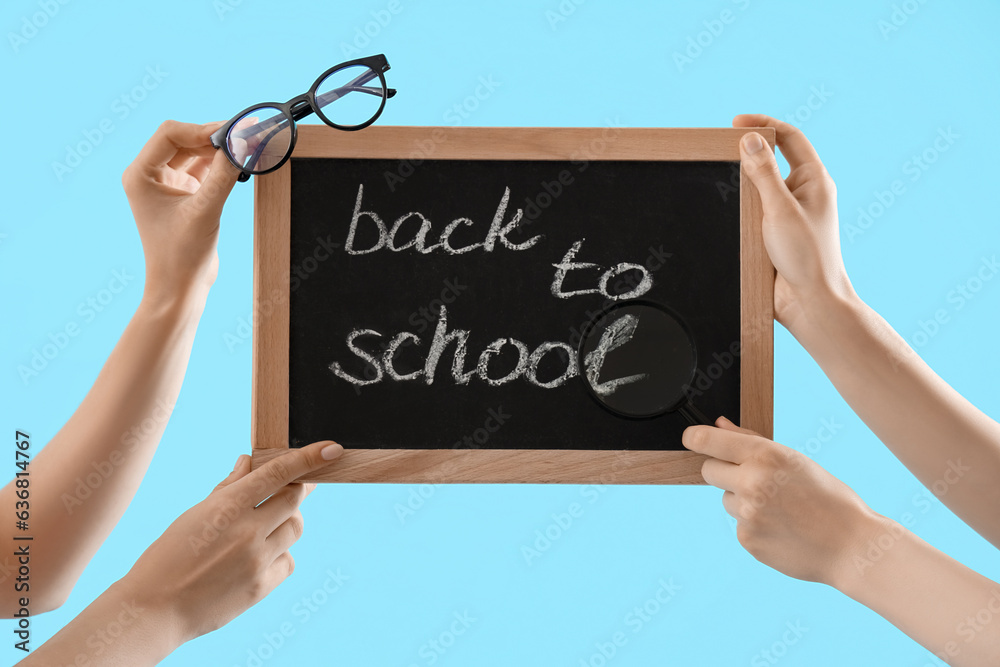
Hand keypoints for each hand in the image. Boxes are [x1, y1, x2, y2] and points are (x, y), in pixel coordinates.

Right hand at [117, 441, 342, 641]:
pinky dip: (280, 554)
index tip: (332, 449)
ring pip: (295, 529)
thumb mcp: (193, 515)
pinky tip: (260, 555)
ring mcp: (257, 561)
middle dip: (300, 489)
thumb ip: (228, 489)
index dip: (310, 458)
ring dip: (288, 520)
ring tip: (266, 524)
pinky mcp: (261, 587)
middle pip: (295, 499)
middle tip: (299, 485)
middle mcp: (247, 532)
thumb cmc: (167, 557)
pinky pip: (288, 561)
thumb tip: (248, 463)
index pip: (279, 473)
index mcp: (227, 507)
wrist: (153, 609)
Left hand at [122, 120, 240, 302]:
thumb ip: (222, 175)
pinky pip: (202, 169)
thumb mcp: (205, 210)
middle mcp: (149, 175)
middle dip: (211, 138)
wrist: (181, 287)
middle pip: (182, 139)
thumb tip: (241, 144)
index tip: (231, 133)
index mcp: (140, 175)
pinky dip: (219, 165)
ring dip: (217, 151)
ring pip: (194, 152)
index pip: (169, 134)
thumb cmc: (182, 255)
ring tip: (243, 150)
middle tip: (242, 138)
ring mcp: (166, 185)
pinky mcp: (184, 195)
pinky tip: (237, 165)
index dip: (201, 130)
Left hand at [684, 417, 881, 585]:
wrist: (851, 545)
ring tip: (779, 508)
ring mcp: (747, 514)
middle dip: (722, 471)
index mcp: (766, 456)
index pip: (710, 441)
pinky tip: (781, 527)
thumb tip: (719, 425)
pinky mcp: (747, 539)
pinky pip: (739, 524)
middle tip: (750, 478)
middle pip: (708, 470)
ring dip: (742, 500)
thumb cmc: (828, 497)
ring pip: (726, 499)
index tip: (689, 437)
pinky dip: (754, 525)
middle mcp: (751, 483)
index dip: (694, 437)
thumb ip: (751, 441)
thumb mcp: (794, 460)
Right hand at [732, 114, 855, 330]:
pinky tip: (726, 209)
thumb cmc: (806, 257)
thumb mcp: (780, 209)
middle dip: (748, 152)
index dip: (763, 125)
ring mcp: (788, 213)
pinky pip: (754, 209)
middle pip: (773, 158)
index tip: (735, 123)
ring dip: (741, 182)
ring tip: (721, 181)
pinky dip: (740, 205)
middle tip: (722, 150)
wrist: (809, 301)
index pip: (789, 138)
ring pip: (760, 186)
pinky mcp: (775, 232)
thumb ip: (763, 173)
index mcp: (814, 180)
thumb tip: (749, 140)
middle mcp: (803, 193)